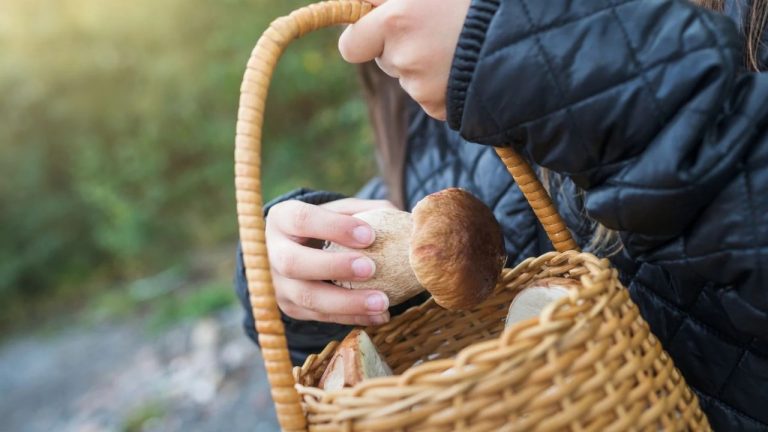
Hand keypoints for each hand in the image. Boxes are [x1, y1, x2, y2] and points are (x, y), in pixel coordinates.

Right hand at [266, 198, 396, 325]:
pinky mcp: (290, 308)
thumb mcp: (341, 210)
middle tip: (371, 268)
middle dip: (333, 267)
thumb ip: (366, 210)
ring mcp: (277, 284)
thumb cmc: (327, 224)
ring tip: (383, 302)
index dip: (334, 228)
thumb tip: (401, 220)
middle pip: (293, 263)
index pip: (301, 219)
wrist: (301, 249)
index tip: (369, 235)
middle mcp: (270, 252)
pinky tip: (378, 316)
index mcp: (281, 218)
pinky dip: (352, 317)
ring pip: (306, 297)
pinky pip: (320, 316)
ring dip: (347, 302)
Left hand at [339, 0, 470, 119]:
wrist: (530, 42)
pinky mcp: (437, 107)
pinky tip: (466, 68)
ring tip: (459, 47)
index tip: (376, 29)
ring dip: (423, 65)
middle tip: (435, 29)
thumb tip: (366, 4)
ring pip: (407, 77)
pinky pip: (427, 96)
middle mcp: (403, 55)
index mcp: (397, 18)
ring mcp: (420, 85)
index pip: (351, 43)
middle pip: (383, 58)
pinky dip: (441, 85)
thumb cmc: (483, 4)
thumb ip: (392, 0)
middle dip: (398, 46)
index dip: (363, 36)